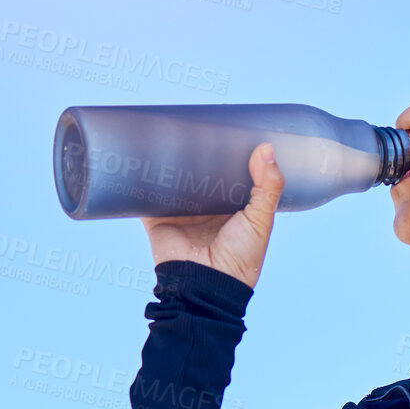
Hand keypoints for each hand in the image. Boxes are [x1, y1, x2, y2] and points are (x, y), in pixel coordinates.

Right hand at [141, 142, 282, 288]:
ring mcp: (181, 211)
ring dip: (171, 161)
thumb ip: (267, 186)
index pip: (230, 174)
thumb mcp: (261, 220)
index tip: (230, 129)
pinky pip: (147, 193)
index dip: (231, 155)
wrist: (205, 286)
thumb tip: (266, 148)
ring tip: (170, 130)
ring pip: (174, 179)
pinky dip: (143, 177)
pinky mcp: (157, 217)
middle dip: (199, 153)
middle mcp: (206, 208)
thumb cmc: (239, 258)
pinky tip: (142, 155)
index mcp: (232, 208)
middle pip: (200, 173)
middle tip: (198, 123)